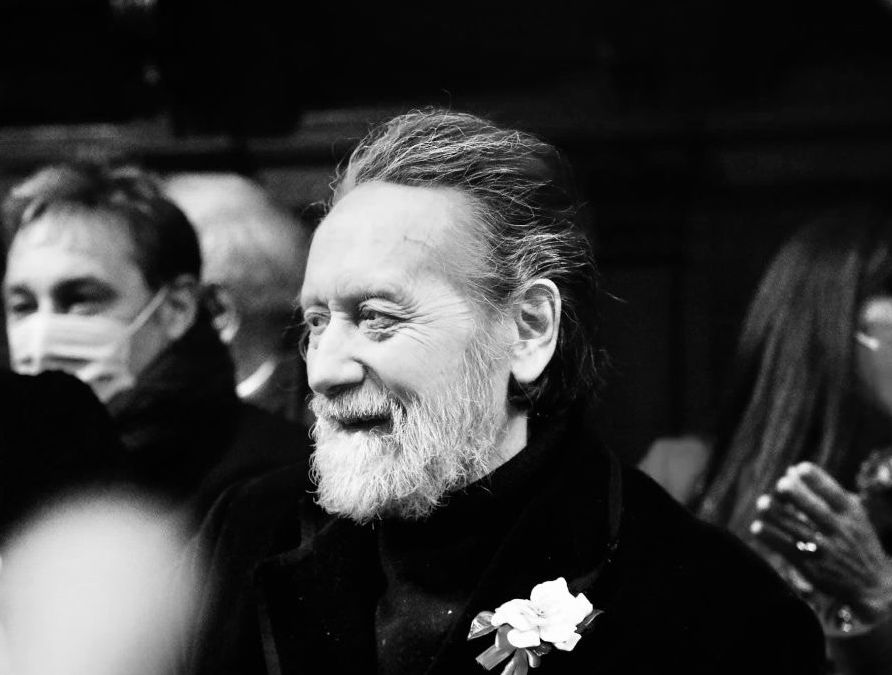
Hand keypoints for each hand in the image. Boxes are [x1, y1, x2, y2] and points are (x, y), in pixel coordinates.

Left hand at [751, 462, 891, 626]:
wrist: (873, 586)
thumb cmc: (857, 541)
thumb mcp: (854, 516)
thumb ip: (826, 493)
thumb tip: (791, 470)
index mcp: (852, 515)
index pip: (833, 493)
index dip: (815, 479)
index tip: (798, 468)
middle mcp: (840, 531)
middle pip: (814, 509)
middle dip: (796, 494)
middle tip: (781, 484)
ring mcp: (825, 550)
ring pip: (795, 528)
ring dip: (775, 514)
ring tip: (763, 503)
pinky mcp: (811, 566)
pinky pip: (785, 548)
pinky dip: (769, 536)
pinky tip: (757, 527)